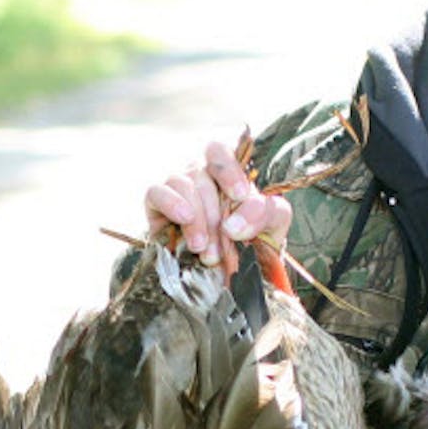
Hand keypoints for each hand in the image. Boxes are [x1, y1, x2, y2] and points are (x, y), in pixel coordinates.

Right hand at [143, 139, 292, 266]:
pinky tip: (184, 219)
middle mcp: (199, 175)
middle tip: (220, 249)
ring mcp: (176, 189)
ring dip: (196, 218)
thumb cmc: (250, 242)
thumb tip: (234, 224)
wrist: (224, 276)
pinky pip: (156, 192)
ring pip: (182, 184)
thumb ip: (265, 214)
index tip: (239, 196)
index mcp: (226, 173)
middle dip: (214, 215)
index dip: (228, 169)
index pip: (218, 151)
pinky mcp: (155, 206)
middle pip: (203, 174)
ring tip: (202, 247)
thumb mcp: (272, 226)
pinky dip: (171, 203)